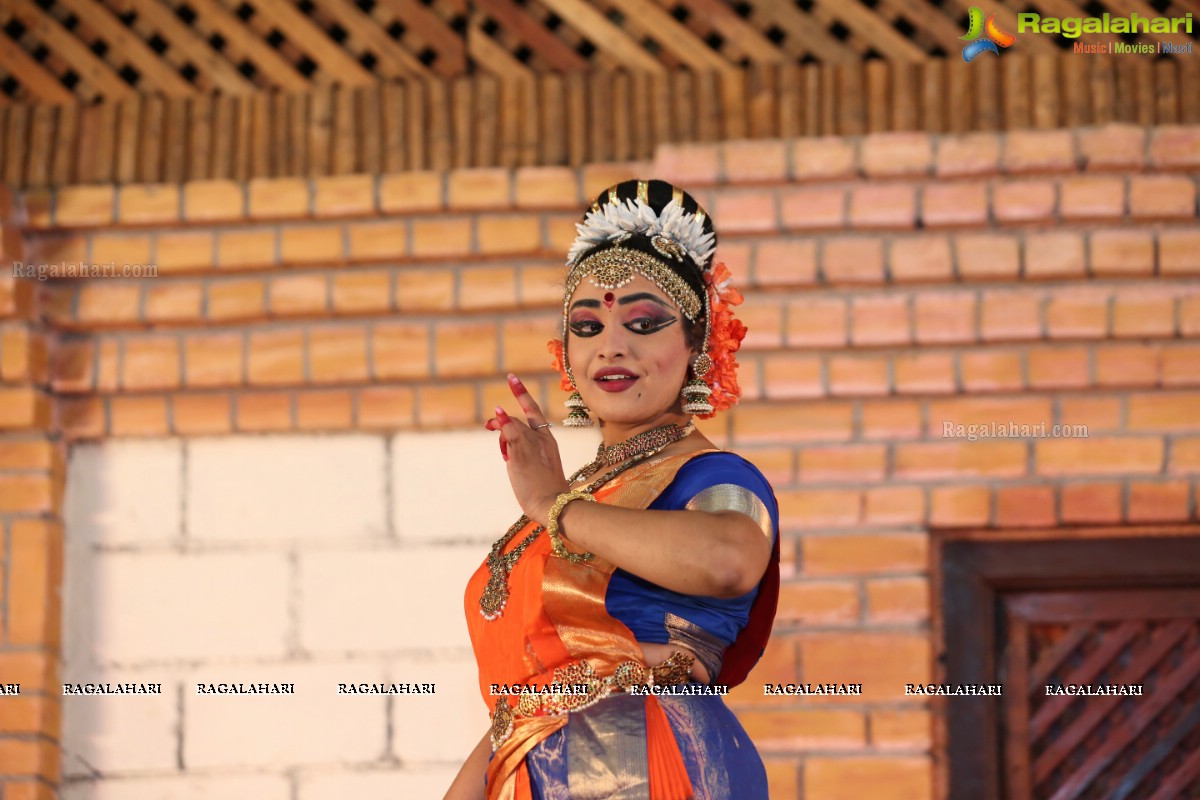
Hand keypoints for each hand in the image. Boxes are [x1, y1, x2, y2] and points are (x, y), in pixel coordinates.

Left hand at [484, 374, 569, 523]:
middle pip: (517, 421)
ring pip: (511, 427)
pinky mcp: (521, 451)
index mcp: (549, 440)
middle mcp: (541, 438)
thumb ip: (525, 452)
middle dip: (502, 424)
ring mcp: (531, 443)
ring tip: (507, 457)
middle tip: (489, 426)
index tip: (512, 378)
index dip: (521, 394)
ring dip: (501, 436)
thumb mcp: (540, 466)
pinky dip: (501, 423)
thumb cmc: (546, 491)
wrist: (552, 503)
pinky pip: (508, 432)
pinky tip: (495, 418)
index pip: (534, 411)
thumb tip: (506, 446)